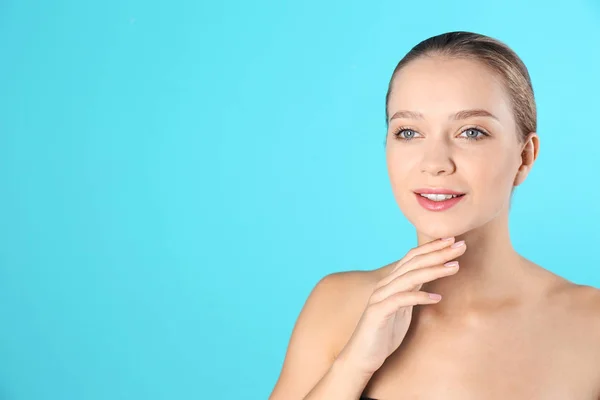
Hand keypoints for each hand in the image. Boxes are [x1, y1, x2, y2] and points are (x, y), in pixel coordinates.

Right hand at [335, 237, 465, 375]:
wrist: (362, 355)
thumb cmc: (385, 332)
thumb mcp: (403, 308)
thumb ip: (413, 291)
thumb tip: (430, 278)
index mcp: (392, 282)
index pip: (413, 257)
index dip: (432, 247)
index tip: (453, 240)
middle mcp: (385, 285)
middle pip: (414, 263)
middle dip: (438, 253)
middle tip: (461, 246)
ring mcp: (380, 297)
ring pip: (409, 277)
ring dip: (434, 270)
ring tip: (455, 267)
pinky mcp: (378, 313)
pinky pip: (400, 300)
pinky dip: (419, 297)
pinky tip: (437, 298)